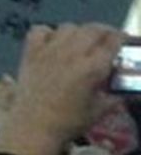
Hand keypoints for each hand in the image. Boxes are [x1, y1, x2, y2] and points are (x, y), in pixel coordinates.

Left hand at [0, 24, 122, 154]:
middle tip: (106, 39)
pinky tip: (52, 43)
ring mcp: (49, 51)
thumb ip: (114, 96)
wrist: (33, 126)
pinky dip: (48, 33)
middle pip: (92, 29)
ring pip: (68, 27)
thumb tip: (124, 90)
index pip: (112, 42)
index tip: (123, 40)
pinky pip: (39, 30)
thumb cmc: (69, 122)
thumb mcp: (99, 110)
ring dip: (78, 32)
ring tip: (81, 42)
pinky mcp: (30, 53)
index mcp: (93, 68)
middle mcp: (72, 54)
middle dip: (104, 31)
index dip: (121, 38)